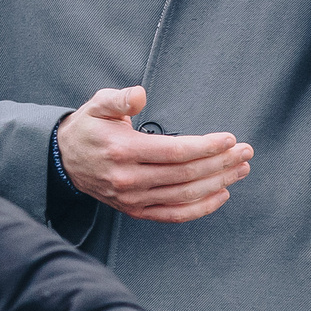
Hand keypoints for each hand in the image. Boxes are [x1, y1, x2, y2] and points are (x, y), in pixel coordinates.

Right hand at [55, 86, 250, 223]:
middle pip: (185, 175)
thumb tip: (139, 95)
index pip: (174, 152)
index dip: (205, 146)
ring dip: (218, 183)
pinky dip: (201, 208)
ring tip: (240, 169)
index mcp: (122, 151)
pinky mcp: (135, 211)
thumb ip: (119, 99)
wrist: (65, 160)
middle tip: (245, 152)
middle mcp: (128, 179)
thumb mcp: (98, 104)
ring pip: (184, 196)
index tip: (229, 139)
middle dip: (220, 163)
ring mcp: (132, 199)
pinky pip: (174, 215)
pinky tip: (222, 194)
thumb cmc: (89, 128)